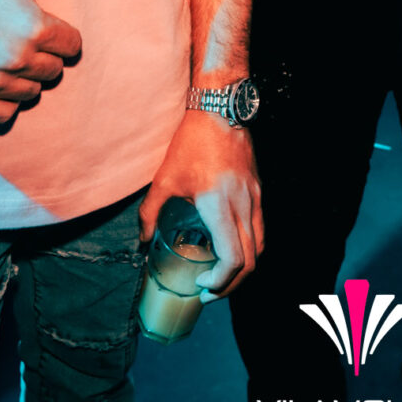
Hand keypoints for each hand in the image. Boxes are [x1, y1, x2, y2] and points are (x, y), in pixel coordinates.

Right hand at [0, 0, 95, 125]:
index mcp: (34, 28)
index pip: (73, 47)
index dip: (60, 37)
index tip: (42, 29)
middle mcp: (17, 58)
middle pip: (54, 72)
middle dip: (42, 57)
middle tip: (18, 42)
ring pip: (31, 93)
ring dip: (22, 80)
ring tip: (3, 59)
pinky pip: (6, 114)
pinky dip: (2, 102)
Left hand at [141, 110, 263, 296]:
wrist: (220, 110)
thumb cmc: (191, 143)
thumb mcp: (164, 179)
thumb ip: (150, 212)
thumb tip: (141, 239)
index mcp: (219, 207)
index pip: (233, 259)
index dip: (221, 282)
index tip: (202, 285)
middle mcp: (243, 206)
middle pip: (250, 261)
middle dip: (231, 284)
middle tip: (210, 291)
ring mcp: (255, 198)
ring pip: (260, 247)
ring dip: (243, 268)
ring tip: (221, 275)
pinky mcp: (258, 191)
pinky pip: (260, 229)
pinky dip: (249, 247)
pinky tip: (230, 246)